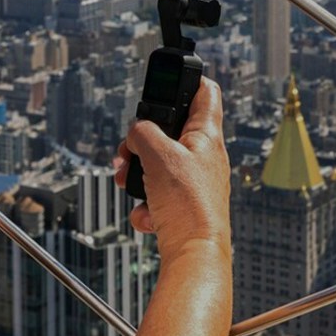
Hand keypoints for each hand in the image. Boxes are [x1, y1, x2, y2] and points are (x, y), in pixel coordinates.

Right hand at [114, 79, 230, 267]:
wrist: (194, 256)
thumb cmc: (188, 205)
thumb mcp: (158, 154)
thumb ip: (143, 131)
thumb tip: (136, 132)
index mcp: (207, 136)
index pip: (206, 92)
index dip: (189, 80)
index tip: (170, 79)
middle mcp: (204, 157)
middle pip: (168, 132)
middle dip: (141, 141)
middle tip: (129, 151)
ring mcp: (194, 182)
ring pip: (157, 166)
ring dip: (137, 175)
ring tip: (129, 184)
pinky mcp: (182, 207)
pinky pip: (156, 197)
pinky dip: (145, 205)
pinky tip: (148, 215)